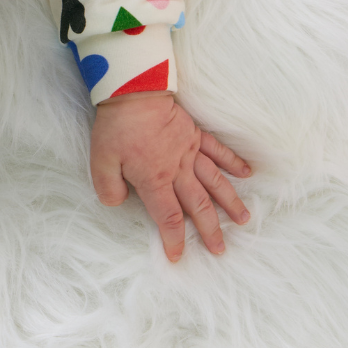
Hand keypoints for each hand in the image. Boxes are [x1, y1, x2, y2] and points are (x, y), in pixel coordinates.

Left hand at [90, 91, 250, 260]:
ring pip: (214, 182)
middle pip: (198, 205)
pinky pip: (218, 151)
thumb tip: (119, 204)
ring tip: (243, 220)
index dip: (174, 239)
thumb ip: (109, 189)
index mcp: (154, 180)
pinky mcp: (195, 134)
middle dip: (210, 230)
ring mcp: (189, 151)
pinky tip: (246, 172)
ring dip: (229, 202)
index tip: (178, 256)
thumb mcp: (101, 162)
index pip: (168, 217)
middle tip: (220, 249)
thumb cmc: (116, 127)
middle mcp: (177, 170)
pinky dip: (233, 162)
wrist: (132, 91)